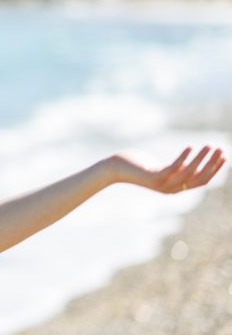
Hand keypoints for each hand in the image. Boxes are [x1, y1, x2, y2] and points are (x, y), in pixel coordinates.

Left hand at [105, 145, 225, 192]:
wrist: (115, 168)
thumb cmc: (138, 165)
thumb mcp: (161, 166)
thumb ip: (176, 166)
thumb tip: (190, 159)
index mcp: (176, 187)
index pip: (202, 181)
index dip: (214, 169)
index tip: (224, 156)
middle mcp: (172, 189)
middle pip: (199, 177)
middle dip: (212, 163)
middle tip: (220, 149)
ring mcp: (163, 184)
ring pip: (188, 172)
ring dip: (201, 158)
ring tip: (209, 146)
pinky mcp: (154, 177)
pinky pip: (173, 167)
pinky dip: (184, 157)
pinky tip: (190, 146)